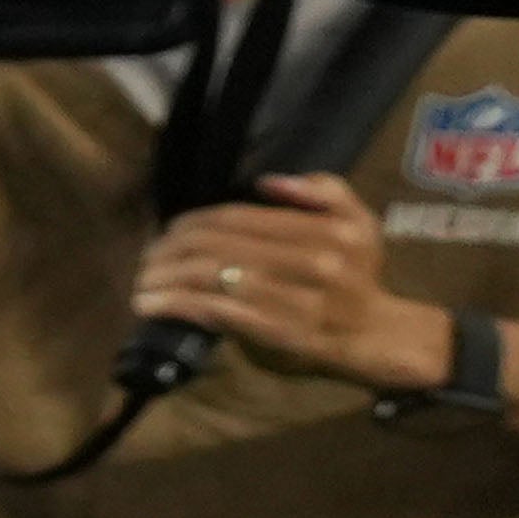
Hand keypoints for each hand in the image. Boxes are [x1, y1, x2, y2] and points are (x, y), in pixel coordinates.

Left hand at [139, 176, 433, 393]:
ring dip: (163, 277)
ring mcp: (294, 299)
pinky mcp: (276, 333)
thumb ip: (324, 191)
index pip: (237, 217)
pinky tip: (151, 305)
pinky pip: (215, 311)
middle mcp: (313, 262)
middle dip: (168, 249)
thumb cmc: (358, 276)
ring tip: (142, 281)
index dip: (191, 221)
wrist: (376, 336)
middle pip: (215, 245)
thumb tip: (268, 181)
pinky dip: (175, 304)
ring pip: (209, 277)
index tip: (168, 230)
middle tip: (148, 257)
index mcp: (326, 231)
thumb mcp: (358, 223)